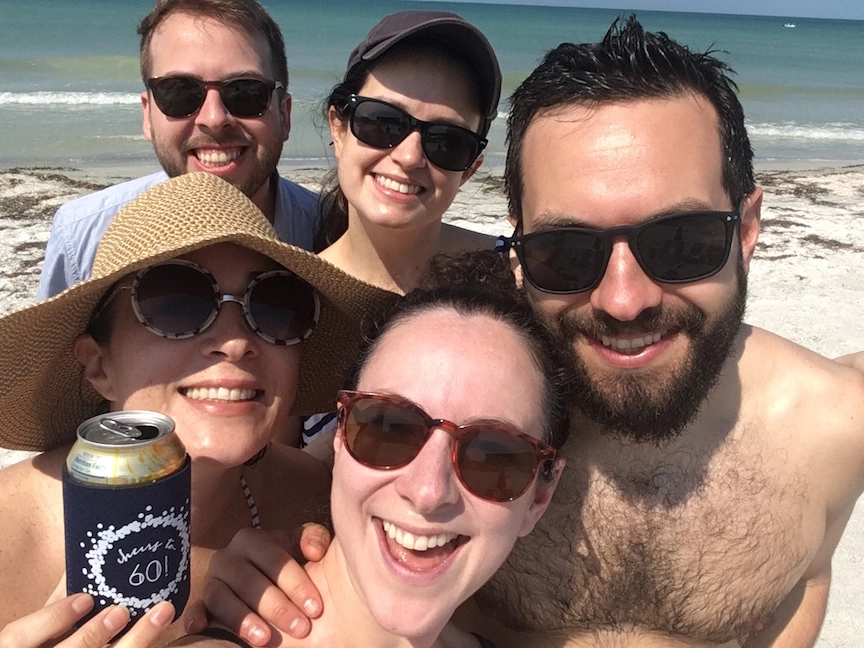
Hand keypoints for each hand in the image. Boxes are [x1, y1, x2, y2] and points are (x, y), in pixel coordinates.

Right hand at [0, 593, 173, 647]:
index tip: (85, 597)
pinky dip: (145, 646)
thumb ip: (63, 593)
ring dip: (137, 640)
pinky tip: (163, 631)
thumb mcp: (50, 617)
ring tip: (160, 614)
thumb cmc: (57, 634)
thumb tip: (88, 550)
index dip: (53, 617)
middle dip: (93, 634)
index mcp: (24, 647)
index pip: (20, 637)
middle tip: (121, 611)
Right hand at [186, 524, 330, 645]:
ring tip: (265, 640)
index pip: (275, 560)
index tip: (316, 608)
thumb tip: (315, 552)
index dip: (296, 583)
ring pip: (222, 598)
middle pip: (249, 581)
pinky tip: (202, 629)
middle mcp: (227, 557)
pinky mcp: (200, 602)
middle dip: (277, 607)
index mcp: (252, 540)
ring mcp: (211, 580)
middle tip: (301, 628)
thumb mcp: (299, 546)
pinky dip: (195, 618)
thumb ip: (313, 539)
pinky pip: (194, 609)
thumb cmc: (285, 564)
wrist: (261, 579)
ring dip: (242, 619)